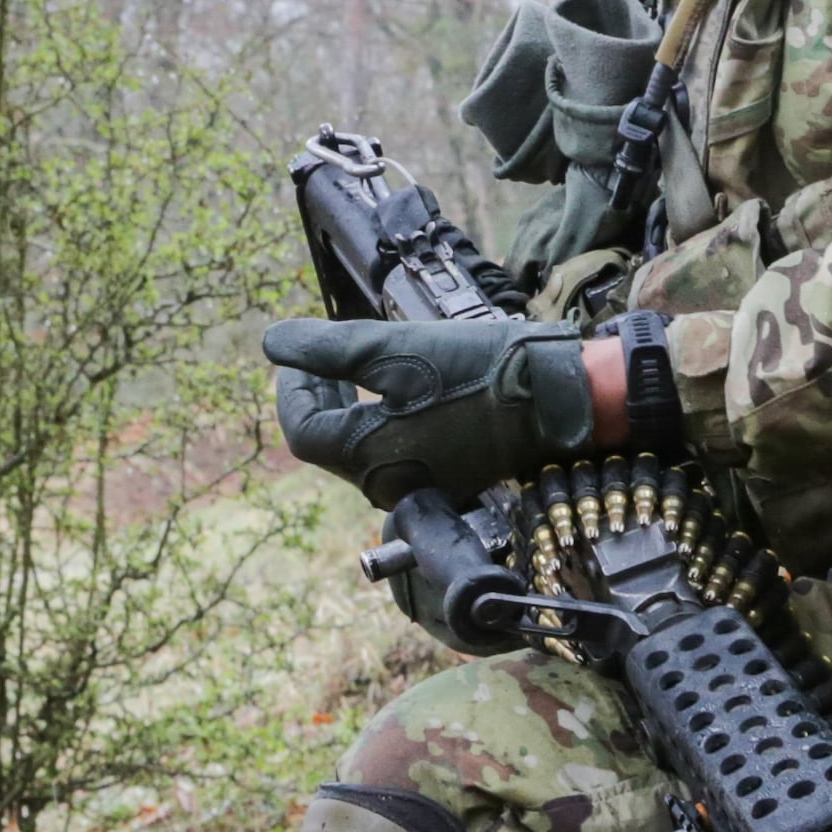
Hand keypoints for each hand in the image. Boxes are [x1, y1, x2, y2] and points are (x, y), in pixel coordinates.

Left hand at [262, 317, 600, 504]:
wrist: (560, 397)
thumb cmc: (479, 371)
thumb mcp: (394, 346)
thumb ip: (327, 347)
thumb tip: (272, 343)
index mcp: (368, 459)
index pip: (301, 430)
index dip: (290, 390)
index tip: (295, 356)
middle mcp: (390, 488)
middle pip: (331, 445)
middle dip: (320, 397)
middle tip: (320, 358)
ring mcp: (423, 489)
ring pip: (364, 452)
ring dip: (351, 409)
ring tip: (357, 368)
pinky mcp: (452, 482)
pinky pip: (399, 456)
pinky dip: (385, 423)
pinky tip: (401, 391)